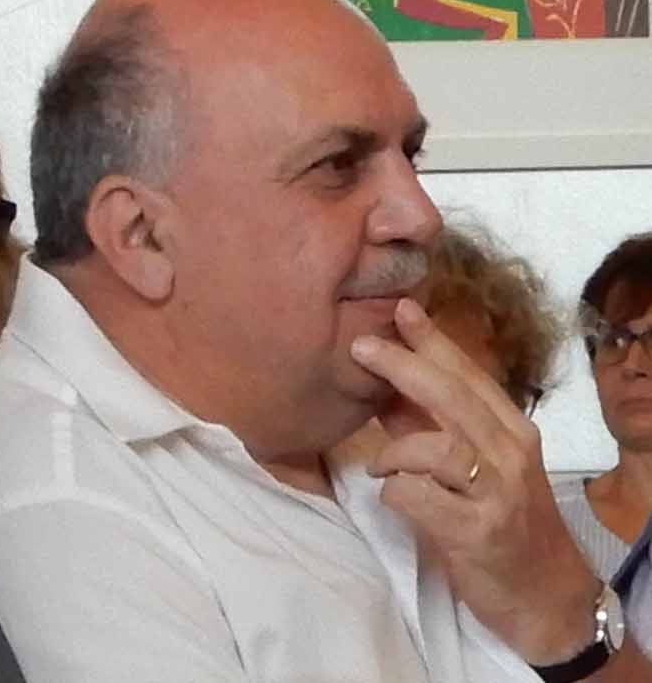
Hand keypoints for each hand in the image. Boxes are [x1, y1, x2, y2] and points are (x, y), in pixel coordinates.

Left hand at [351, 299, 599, 664]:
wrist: (545, 597)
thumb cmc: (502, 524)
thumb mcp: (476, 468)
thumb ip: (432, 429)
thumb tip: (384, 390)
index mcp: (512, 432)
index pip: (470, 375)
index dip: (433, 341)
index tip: (401, 308)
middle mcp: (510, 455)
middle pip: (451, 396)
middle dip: (402, 365)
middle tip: (361, 347)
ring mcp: (496, 494)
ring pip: (435, 446)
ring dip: (394, 451)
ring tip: (380, 465)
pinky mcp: (476, 533)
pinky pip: (417, 496)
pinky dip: (394, 492)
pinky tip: (393, 498)